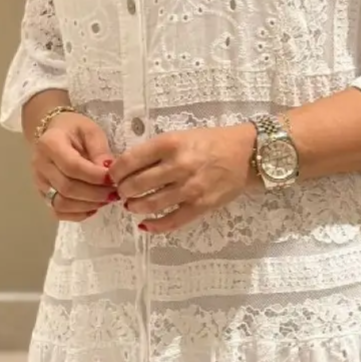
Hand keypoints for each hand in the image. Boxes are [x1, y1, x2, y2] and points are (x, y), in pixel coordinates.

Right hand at [31, 112, 117, 221]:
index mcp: (50, 144)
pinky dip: (78, 214)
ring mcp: (39, 182)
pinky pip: (58, 213)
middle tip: (115, 192)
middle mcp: (41, 165)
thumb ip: (100, 150)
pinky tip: (93, 207)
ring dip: (88, 205)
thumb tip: (108, 172)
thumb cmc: (74, 130)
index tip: (113, 179)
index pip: (72, 167)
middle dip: (95, 194)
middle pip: (67, 188)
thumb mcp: (90, 131)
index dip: (95, 177)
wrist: (53, 133)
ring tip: (106, 199)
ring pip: (62, 204)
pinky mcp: (43, 194)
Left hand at [110, 124, 256, 232]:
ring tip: (132, 205)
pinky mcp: (201, 206)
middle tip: (121, 191)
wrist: (247, 154)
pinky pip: (171, 221)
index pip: (129, 161)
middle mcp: (178, 166)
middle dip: (122, 191)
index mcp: (170, 144)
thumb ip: (156, 151)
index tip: (113, 176)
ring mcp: (190, 188)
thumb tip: (127, 167)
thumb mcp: (180, 136)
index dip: (115, 172)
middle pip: (135, 185)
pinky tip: (145, 224)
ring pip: (149, 204)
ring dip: (134, 207)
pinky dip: (154, 225)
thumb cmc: (212, 142)